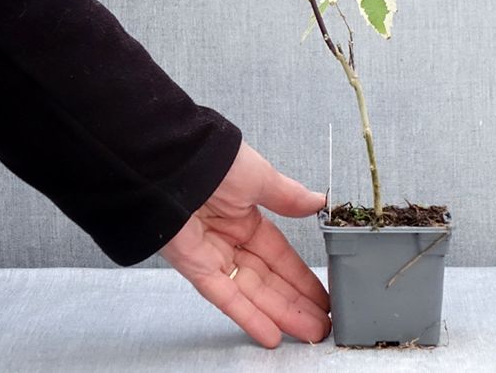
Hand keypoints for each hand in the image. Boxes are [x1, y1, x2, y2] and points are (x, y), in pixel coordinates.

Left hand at [159, 142, 330, 347]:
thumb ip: (288, 197)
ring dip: (280, 314)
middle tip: (322, 325)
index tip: (322, 294)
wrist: (173, 162)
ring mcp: (212, 256)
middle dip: (296, 303)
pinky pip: (225, 297)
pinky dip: (247, 316)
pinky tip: (270, 334)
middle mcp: (230, 239)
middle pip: (269, 279)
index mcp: (246, 216)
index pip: (280, 255)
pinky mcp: (194, 268)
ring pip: (252, 293)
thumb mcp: (261, 178)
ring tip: (309, 333)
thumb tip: (317, 202)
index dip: (301, 276)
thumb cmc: (215, 161)